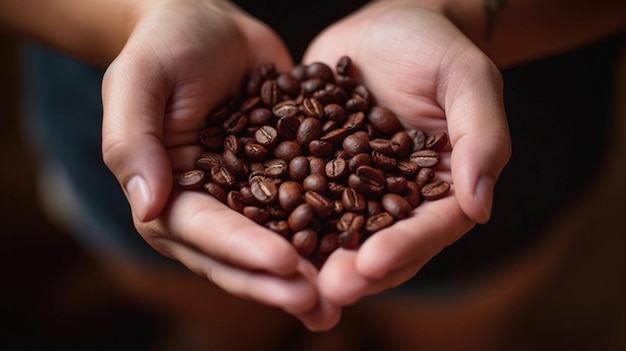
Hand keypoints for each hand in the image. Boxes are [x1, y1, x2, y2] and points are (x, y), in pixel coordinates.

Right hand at [101, 0, 339, 329]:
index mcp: (167, 192)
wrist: (211, 26)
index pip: (204, 231)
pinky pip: (304, 209)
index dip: (243, 250)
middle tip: (320, 305)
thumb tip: (147, 207)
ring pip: (276, 243)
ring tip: (340, 302)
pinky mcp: (281, 178)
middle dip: (278, 282)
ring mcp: (246, 196)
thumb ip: (132, 140)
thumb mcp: (139, 80)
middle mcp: (208, 205)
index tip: (285, 265)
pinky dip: (329, 231)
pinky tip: (360, 251)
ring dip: (307, 275)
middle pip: (240, 254)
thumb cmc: (166, 45)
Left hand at [302, 0, 510, 304]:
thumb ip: (482, 137)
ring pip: (336, 231)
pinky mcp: (316, 169)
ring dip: (314, 257)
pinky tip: (255, 228)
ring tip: (287, 272)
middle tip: (325, 290)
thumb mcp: (468, 79)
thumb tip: (481, 207)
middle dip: (354, 270)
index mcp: (441, 188)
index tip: (373, 265)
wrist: (386, 26)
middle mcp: (396, 197)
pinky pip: (298, 196)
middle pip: (379, 243)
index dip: (403, 249)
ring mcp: (353, 187)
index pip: (429, 228)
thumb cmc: (434, 48)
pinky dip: (280, 215)